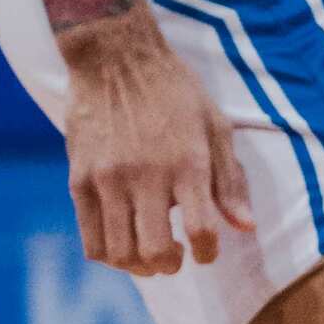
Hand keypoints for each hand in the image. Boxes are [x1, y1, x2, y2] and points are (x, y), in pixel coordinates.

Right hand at [54, 17, 249, 277]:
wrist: (114, 58)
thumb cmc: (174, 90)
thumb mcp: (215, 127)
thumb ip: (229, 180)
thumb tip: (244, 227)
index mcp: (188, 165)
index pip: (201, 233)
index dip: (207, 253)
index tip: (205, 252)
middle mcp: (146, 177)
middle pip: (155, 251)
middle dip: (169, 265)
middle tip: (174, 258)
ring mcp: (108, 179)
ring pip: (119, 251)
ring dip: (137, 265)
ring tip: (146, 257)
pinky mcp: (79, 178)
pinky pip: (89, 236)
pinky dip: (106, 253)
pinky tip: (118, 245)